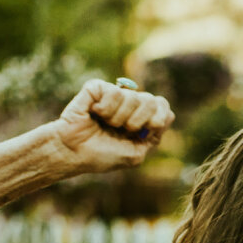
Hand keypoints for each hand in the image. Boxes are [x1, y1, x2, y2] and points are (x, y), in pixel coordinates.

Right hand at [48, 78, 172, 172]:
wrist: (74, 153)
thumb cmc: (101, 156)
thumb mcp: (134, 154)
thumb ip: (153, 137)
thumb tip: (169, 114)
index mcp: (139, 119)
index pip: (162, 105)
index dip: (159, 115)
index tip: (150, 127)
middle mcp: (128, 104)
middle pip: (150, 100)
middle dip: (137, 120)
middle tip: (122, 130)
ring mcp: (113, 94)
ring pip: (132, 97)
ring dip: (118, 118)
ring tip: (104, 124)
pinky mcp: (97, 87)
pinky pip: (113, 92)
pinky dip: (105, 109)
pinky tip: (94, 113)